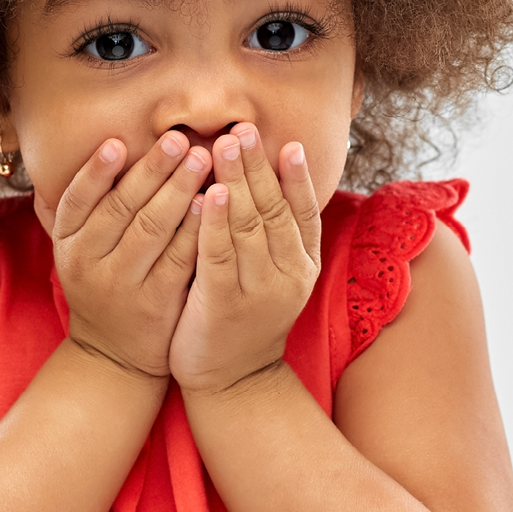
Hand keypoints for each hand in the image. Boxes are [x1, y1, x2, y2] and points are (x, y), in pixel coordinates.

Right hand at [41, 131, 210, 378]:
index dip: (96, 171)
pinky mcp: (155, 303)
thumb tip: (114, 144)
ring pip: (151, 230)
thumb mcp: (84, 250)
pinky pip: (178, 259)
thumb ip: (94, 208)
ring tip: (202, 159)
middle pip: (121, 208)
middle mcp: (87, 263)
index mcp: (68, 243)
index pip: (77, 199)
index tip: (119, 142)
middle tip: (179, 139)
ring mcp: (121, 285)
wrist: (114, 356)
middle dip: (152, 170)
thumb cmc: (105, 284)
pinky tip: (211, 203)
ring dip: (178, 191)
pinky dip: (194, 229)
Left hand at [169, 123, 322, 394]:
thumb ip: (274, 234)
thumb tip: (267, 179)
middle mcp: (288, 275)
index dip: (296, 176)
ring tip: (224, 145)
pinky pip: (219, 255)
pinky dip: (214, 222)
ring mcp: (258, 291)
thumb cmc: (246, 319)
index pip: (304, 211)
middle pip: (273, 209)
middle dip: (257, 166)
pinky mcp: (224, 305)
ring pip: (249, 226)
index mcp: (303, 265)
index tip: (287, 141)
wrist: (233, 383)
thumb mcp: (274, 276)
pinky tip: (208, 193)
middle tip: (242, 128)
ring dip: (236, 181)